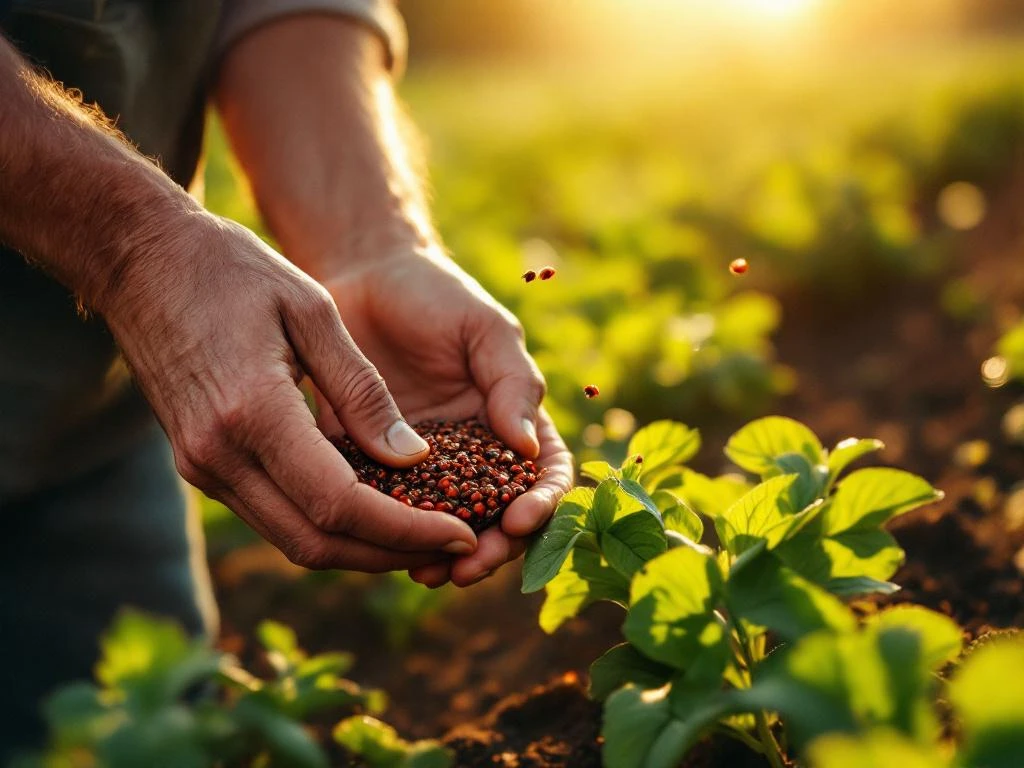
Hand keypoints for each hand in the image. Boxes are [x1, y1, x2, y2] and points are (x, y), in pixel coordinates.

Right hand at [99, 214, 478, 570]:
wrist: (139, 260)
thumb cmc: (230, 269)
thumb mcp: (313, 311)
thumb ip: (363, 391)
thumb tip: (412, 458)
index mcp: (250, 413)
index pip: (340, 505)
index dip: (405, 530)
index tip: (462, 530)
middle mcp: (218, 456)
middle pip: (316, 543)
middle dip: (390, 552)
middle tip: (453, 538)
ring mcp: (202, 466)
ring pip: (293, 539)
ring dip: (361, 546)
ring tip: (422, 529)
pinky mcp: (200, 464)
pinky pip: (273, 513)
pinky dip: (327, 522)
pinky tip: (372, 504)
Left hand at [318, 246, 572, 586]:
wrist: (361, 274)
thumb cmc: (435, 295)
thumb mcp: (485, 328)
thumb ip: (513, 382)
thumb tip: (527, 446)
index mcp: (511, 423)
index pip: (542, 476)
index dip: (541, 505)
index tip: (521, 518)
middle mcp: (472, 454)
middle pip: (495, 517)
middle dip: (489, 549)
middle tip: (469, 567)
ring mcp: (421, 466)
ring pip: (440, 525)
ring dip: (438, 554)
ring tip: (425, 571)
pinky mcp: (368, 465)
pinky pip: (381, 508)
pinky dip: (384, 533)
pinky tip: (377, 544)